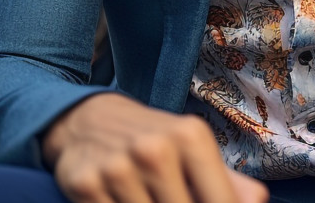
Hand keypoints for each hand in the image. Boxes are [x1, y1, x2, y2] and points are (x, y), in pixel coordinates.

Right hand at [42, 92, 268, 202]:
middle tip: (174, 200)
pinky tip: (124, 201)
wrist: (90, 119)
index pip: (220, 202)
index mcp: (191, 137)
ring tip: (153, 199)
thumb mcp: (193, 149)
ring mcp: (118, 168)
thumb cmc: (155, 141)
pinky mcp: (85, 184)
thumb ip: (228, 181)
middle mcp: (155, 149)